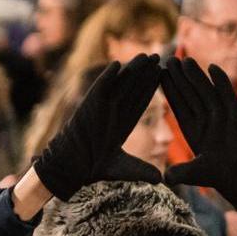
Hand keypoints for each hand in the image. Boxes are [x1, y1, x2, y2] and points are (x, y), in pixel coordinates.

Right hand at [33, 54, 162, 200]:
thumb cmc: (94, 168)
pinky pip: (100, 88)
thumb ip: (142, 170)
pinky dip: (107, 76)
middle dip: (146, 74)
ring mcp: (101, 107)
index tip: (163, 76)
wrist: (73, 168)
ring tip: (146, 55)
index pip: (140, 101)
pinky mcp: (89, 106)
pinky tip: (117, 64)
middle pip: (133, 88)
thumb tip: (161, 180)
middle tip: (160, 57)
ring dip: (132, 70)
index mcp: (122, 123)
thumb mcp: (125, 167)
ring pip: (120, 84)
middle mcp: (113, 112)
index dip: (151, 88)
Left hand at [161, 58, 236, 219]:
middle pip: (190, 94)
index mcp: (192, 130)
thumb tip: (167, 178)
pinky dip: (222, 83)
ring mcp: (222, 117)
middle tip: (167, 60)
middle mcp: (206, 121)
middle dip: (179, 77)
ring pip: (206, 92)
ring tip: (185, 60)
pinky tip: (213, 68)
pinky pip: (229, 96)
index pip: (178, 106)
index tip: (157, 75)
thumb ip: (183, 173)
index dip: (169, 91)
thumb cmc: (222, 177)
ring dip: (196, 76)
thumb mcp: (198, 174)